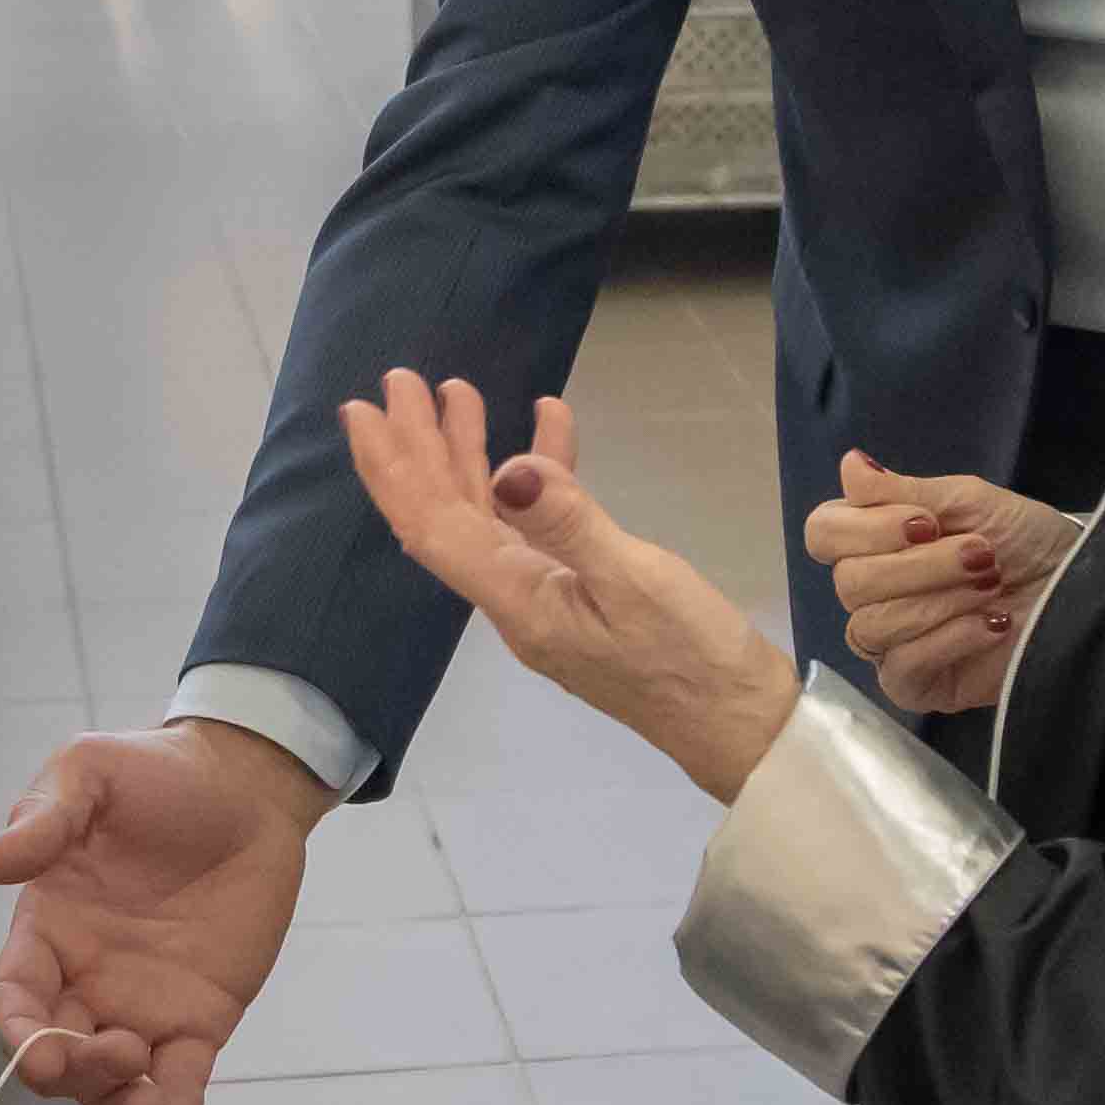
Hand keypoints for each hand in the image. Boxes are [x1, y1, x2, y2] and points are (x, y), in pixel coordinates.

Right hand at [0, 717, 330, 1104]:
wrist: (245, 788)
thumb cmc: (156, 776)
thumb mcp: (89, 773)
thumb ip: (42, 819)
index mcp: (48, 930)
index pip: (14, 1001)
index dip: (18, 1036)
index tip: (42, 1051)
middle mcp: (87, 980)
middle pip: (58, 1056)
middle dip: (74, 1075)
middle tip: (121, 1053)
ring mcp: (144, 1005)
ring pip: (112, 1084)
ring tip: (150, 1102)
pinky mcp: (202, 1017)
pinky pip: (181, 1076)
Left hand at [340, 375, 797, 799]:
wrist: (739, 724)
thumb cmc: (691, 657)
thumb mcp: (636, 582)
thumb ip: (571, 523)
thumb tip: (508, 470)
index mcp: (515, 600)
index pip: (431, 525)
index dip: (393, 466)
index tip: (365, 409)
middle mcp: (515, 599)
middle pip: (447, 515)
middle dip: (418, 447)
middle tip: (400, 381)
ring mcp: (546, 598)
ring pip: (488, 515)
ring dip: (468, 454)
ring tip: (459, 392)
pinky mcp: (581, 595)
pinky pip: (539, 525)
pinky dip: (539, 475)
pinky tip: (549, 428)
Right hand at [802, 452, 1084, 721]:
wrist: (1081, 588)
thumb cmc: (1026, 541)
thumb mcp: (972, 501)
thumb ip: (906, 489)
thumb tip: (850, 466)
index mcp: (874, 542)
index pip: (824, 533)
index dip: (866, 529)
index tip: (928, 522)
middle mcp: (872, 594)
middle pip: (849, 583)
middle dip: (922, 566)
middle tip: (983, 555)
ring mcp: (890, 644)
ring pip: (872, 625)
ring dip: (942, 599)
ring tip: (992, 587)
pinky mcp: (916, 686)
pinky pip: (902, 666)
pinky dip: (951, 638)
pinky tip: (992, 623)